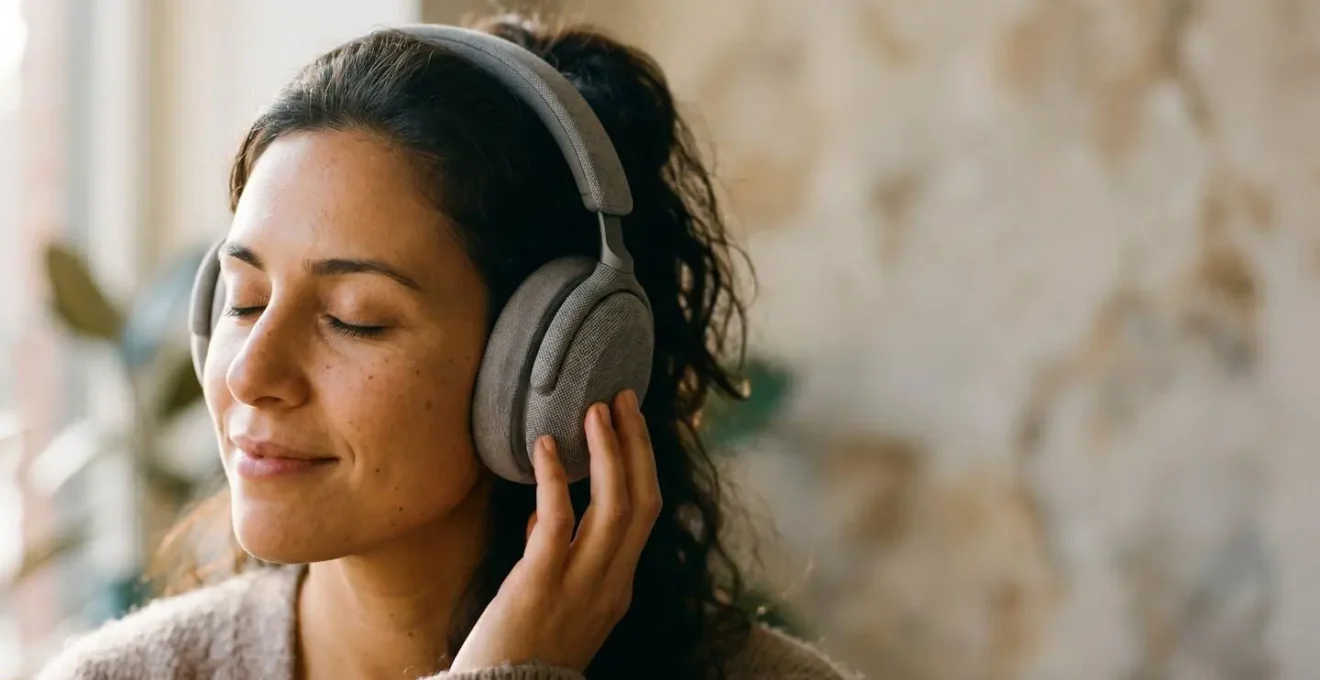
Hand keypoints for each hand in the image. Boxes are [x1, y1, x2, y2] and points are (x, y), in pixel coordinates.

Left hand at [448, 389, 660, 673]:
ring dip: (608, 452)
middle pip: (642, 501)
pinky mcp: (539, 585)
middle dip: (636, 445)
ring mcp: (580, 585)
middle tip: (621, 398)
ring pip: (614, 507)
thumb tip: (543, 518)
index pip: (646, 512)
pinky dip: (556, 479)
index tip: (629, 422)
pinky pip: (557, 522)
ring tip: (594, 411)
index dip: (642, 462)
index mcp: (617, 587)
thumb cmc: (519, 653)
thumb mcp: (553, 604)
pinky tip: (544, 447)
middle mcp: (610, 583)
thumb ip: (554, 560)